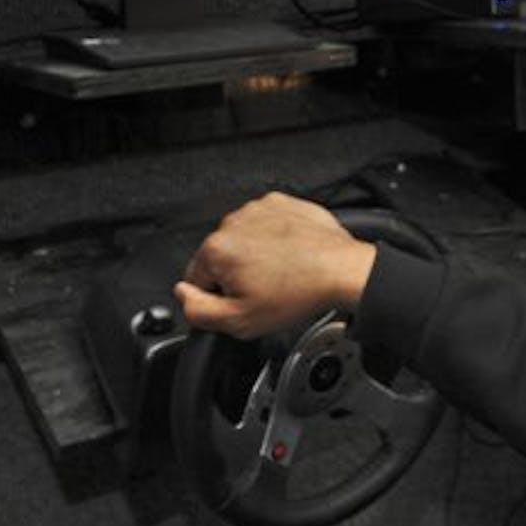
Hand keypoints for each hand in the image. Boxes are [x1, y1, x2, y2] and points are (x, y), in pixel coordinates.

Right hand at [174, 192, 376, 339]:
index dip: (218, 296)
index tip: (240, 301)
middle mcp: (234, 222)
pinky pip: (268, 224)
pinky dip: (275, 238)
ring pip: (245, 239)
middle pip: (222, 256)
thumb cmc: (298, 293)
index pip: (197, 278)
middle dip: (237, 274)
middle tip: (264, 291)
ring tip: (282, 274)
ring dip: (256, 255)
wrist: (342, 270)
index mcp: (217, 249)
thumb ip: (198, 311)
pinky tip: (291, 257)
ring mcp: (259, 209)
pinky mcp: (282, 204)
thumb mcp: (239, 321)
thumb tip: (183, 295)